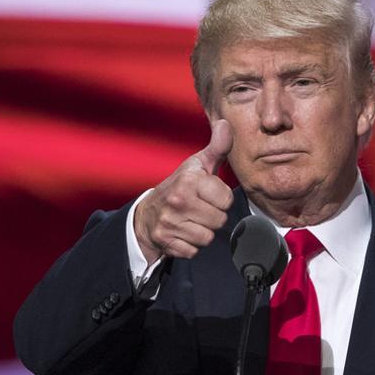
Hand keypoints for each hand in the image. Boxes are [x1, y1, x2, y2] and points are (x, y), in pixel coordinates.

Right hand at [133, 119, 234, 261]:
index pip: (227, 200)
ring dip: (202, 232)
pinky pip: (194, 251)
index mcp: (189, 181)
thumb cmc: (180, 187)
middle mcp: (178, 201)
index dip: (220, 199)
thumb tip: (226, 124)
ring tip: (191, 220)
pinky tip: (182, 233)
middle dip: (213, 217)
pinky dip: (190, 245)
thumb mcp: (197, 165)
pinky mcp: (166, 242)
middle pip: (220, 220)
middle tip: (199, 209)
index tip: (207, 194)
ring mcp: (170, 223)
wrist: (147, 214)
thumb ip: (217, 148)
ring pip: (208, 237)